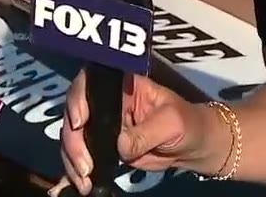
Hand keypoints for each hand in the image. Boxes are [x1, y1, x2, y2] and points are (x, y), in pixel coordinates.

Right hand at [57, 70, 216, 194]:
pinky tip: (82, 182)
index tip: (79, 122)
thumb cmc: (187, 123)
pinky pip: (81, 154)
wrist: (193, 146)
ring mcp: (102, 124)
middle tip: (84, 164)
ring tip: (84, 179)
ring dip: (72, 158)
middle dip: (74, 139)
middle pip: (75, 112)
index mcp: (122, 84)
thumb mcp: (172, 122)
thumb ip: (147, 132)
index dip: (78, 99)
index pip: (90, 83)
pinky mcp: (102, 145)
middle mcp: (106, 101)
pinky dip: (77, 169)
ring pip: (73, 136)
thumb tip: (120, 146)